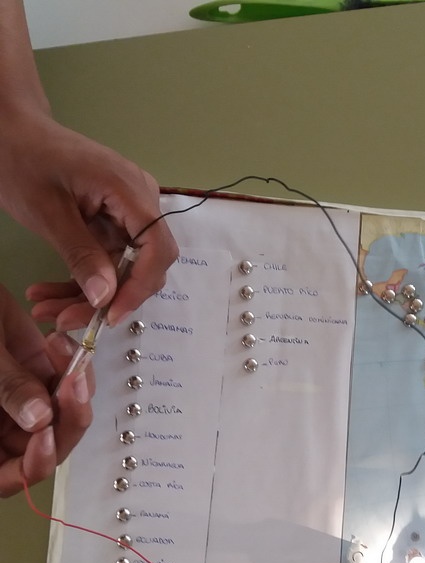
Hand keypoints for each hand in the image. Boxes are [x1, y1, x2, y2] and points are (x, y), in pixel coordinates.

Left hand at [0, 109, 177, 328]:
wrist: (11, 129)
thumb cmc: (23, 159)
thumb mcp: (46, 212)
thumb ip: (80, 255)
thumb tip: (105, 299)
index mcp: (130, 190)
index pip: (157, 248)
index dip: (140, 286)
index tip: (110, 315)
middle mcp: (140, 202)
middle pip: (144, 263)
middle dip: (109, 297)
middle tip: (68, 319)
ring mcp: (129, 212)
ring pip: (123, 267)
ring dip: (89, 294)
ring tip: (49, 310)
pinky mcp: (114, 221)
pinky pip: (108, 258)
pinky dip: (83, 278)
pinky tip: (52, 293)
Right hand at [0, 285, 93, 496]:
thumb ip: (7, 389)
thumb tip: (40, 420)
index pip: (11, 478)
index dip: (33, 466)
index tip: (46, 435)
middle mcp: (4, 429)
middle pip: (49, 447)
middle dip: (68, 418)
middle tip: (73, 381)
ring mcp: (25, 404)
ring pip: (65, 415)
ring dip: (75, 388)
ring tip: (61, 349)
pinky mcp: (41, 378)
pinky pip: (69, 385)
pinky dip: (74, 366)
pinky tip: (58, 342)